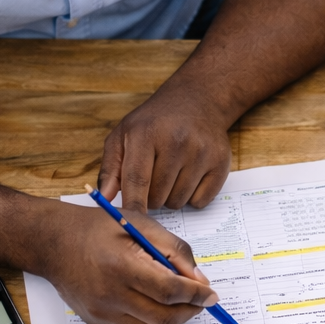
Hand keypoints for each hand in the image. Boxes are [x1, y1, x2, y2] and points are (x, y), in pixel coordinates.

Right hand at [39, 201, 217, 323]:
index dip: (196, 295)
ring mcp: (102, 313)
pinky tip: (153, 303)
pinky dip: (153, 321)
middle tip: (200, 301)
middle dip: (190, 311)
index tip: (211, 295)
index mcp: (122, 265)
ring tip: (177, 300)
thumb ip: (175, 251)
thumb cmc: (99, 229)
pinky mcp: (97, 323)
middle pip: (165, 317)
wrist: (54, 243)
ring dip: (173, 318)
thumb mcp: (142, 226)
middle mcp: (110, 294)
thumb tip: (199, 281)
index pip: (170, 291)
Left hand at [100, 86, 231, 210]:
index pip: (137, 180)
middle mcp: (177, 142)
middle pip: (157, 197)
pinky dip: (192, 196)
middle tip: (153, 176)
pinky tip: (190, 175)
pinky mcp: (221, 163)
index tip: (129, 223)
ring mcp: (202, 152)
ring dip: (171, 196)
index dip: (132, 206)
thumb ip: (111, 168)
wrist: (197, 100)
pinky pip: (200, 201)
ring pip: (178, 202)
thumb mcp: (124, 135)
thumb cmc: (154, 122)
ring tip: (172, 173)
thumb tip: (103, 199)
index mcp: (147, 134)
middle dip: (150, 196)